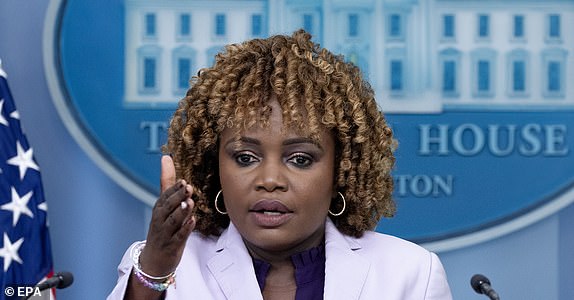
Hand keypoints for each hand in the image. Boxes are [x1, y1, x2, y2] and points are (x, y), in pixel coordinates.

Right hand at [139, 155, 195, 276]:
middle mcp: (160, 219)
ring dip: (181, 212)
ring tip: (190, 203)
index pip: (165, 197)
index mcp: (159, 208)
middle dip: (177, 197)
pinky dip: (185, 229)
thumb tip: (166, 157)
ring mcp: (165, 233)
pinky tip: (193, 221)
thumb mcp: (164, 204)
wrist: (153, 259)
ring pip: (173, 221)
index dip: (174, 190)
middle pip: (168, 207)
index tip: (183, 181)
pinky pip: (179, 237)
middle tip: (187, 188)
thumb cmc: (162, 227)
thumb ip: (167, 182)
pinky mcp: (172, 245)